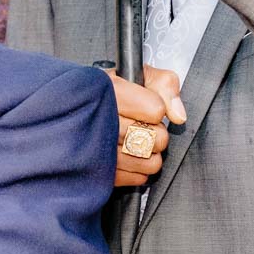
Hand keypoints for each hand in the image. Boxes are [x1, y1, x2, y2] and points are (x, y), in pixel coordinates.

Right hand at [107, 67, 185, 187]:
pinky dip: (139, 169)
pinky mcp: (100, 172)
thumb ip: (165, 84)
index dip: (156, 108)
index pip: (156, 109)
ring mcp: (98, 150)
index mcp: (110, 90)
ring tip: (136, 141)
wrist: (76, 109)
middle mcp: (101, 120)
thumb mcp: (139, 75)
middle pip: (156, 138)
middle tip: (142, 125)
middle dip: (156, 132)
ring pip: (151, 162)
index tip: (146, 106)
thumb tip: (178, 116)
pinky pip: (138, 178)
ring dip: (150, 153)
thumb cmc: (111, 92)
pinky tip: (129, 155)